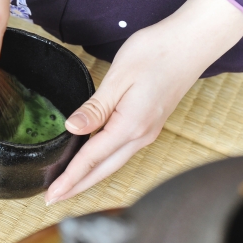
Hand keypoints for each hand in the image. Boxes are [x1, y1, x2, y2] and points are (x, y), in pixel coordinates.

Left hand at [45, 0, 242, 204]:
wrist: (192, 42)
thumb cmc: (156, 52)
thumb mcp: (119, 77)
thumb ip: (96, 107)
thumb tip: (73, 129)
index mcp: (131, 125)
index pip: (92, 159)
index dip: (70, 178)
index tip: (51, 195)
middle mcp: (141, 135)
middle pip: (104, 170)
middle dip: (78, 187)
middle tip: (53, 200)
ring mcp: (148, 131)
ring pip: (114, 162)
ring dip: (90, 176)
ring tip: (69, 185)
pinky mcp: (150, 123)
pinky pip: (122, 151)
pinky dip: (104, 162)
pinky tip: (93, 160)